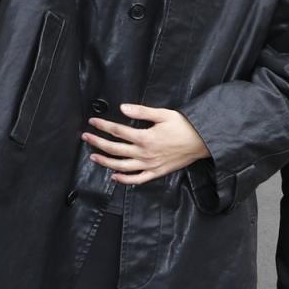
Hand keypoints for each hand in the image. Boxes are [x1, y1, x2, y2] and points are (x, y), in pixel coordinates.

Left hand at [82, 103, 209, 184]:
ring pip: (122, 166)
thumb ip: (141, 111)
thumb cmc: (183, 126)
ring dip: (106, 162)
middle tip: (86, 137)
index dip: (103, 126)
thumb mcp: (163, 114)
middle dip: (98, 142)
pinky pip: (138, 179)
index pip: (117, 131)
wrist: (202, 141)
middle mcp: (145, 153)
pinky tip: (114, 176)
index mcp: (145, 137)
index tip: (92, 122)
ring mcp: (150, 165)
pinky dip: (125, 180)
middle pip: (115, 149)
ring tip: (93, 157)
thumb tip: (122, 107)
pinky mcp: (156, 172)